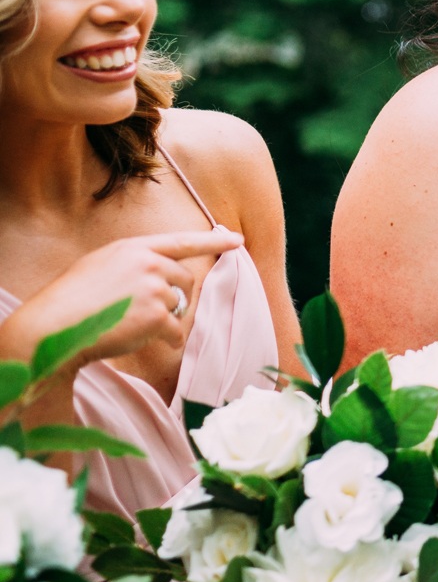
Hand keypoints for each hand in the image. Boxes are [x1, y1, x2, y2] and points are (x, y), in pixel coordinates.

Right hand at [0, 230, 241, 371]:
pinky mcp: (157, 315)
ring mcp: (154, 288)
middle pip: (185, 280)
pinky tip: (148, 340)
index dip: (212, 243)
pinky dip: (167, 340)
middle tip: (147, 311)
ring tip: (132, 324)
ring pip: (179, 307)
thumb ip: (134, 262)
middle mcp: (149, 263)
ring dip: (164, 320)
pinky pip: (175, 331)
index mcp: (134, 248)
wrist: (56, 325)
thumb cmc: (73, 298)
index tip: (237, 241)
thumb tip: (162, 270)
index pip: (182, 242)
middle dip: (175, 297)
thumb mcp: (101, 264)